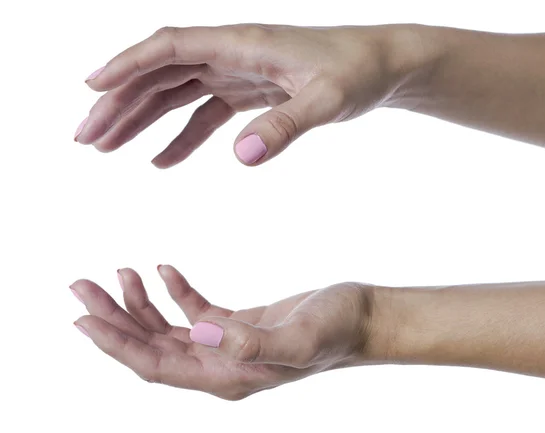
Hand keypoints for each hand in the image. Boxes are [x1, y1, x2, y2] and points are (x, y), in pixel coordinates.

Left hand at [71, 265, 373, 399]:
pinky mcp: (239, 324)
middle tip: (80, 286)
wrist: (364, 320)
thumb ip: (251, 342)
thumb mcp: (300, 338)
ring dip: (138, 304)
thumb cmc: (339, 331)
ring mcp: (228, 345)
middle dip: (113, 320)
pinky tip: (162, 268)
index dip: (115, 345)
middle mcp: (220, 366)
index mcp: (227, 377)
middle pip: (151, 348)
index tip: (80, 319)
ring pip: (167, 330)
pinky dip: (175, 291)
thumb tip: (197, 333)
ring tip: (114, 272)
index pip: (155, 366)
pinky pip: (195, 310)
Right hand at [75, 24, 425, 166]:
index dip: (127, 65)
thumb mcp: (328, 100)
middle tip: (86, 136)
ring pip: (175, 93)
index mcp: (241, 43)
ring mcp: (237, 72)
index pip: (170, 47)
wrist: (381, 66)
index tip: (91, 88)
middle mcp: (231, 53)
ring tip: (106, 147)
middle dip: (120, 102)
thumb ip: (286, 125)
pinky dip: (180, 136)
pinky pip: (203, 113)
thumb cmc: (358, 73)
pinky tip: (162, 162)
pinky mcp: (249, 92)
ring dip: (139, 119)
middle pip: (160, 73)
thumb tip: (241, 156)